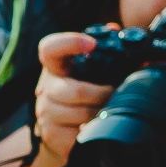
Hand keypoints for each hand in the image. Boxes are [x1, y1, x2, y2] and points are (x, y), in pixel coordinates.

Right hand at [33, 31, 114, 166]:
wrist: (68, 130)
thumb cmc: (88, 94)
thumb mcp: (95, 70)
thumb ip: (107, 51)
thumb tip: (119, 32)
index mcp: (56, 66)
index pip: (50, 48)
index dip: (68, 43)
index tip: (92, 45)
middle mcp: (46, 88)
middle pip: (74, 91)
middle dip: (102, 95)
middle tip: (116, 95)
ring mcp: (46, 112)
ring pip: (78, 114)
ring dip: (100, 114)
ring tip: (110, 112)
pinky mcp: (50, 134)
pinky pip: (75, 134)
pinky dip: (91, 131)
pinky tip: (97, 128)